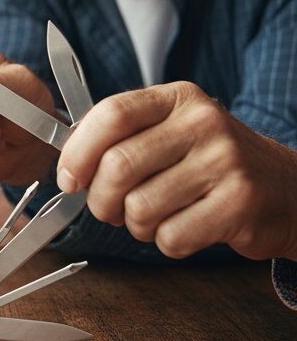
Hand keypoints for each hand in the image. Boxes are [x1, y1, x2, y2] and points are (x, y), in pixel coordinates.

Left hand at [57, 82, 296, 260]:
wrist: (284, 188)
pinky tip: (182, 228)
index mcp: (176, 98)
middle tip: (108, 209)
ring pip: (140, 207)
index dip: (78, 151)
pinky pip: (171, 236)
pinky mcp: (239, 204)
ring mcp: (225, 162)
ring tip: (152, 217)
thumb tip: (66, 165)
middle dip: (100, 199)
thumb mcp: (169, 130)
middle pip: (118, 165)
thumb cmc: (207, 162)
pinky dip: (164, 241)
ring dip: (134, 224)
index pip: (111, 114)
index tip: (68, 177)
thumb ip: (120, 138)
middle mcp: (203, 122)